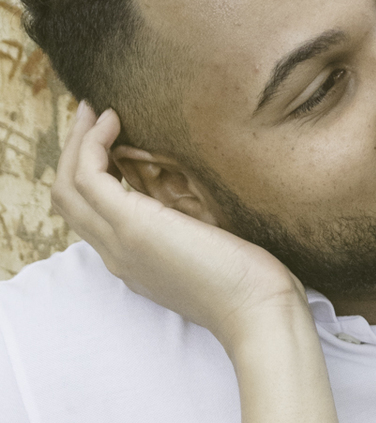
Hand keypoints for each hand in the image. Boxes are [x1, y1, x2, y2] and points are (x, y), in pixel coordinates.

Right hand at [52, 104, 307, 350]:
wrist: (260, 312)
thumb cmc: (252, 282)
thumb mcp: (212, 247)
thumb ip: (192, 223)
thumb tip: (196, 190)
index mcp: (134, 261)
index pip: (91, 215)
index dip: (93, 173)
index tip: (111, 137)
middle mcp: (117, 254)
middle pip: (68, 199)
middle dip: (74, 151)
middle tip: (89, 114)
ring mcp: (120, 242)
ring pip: (68, 186)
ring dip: (77, 141)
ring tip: (96, 110)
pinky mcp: (132, 226)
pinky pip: (88, 176)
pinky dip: (93, 143)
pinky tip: (115, 122)